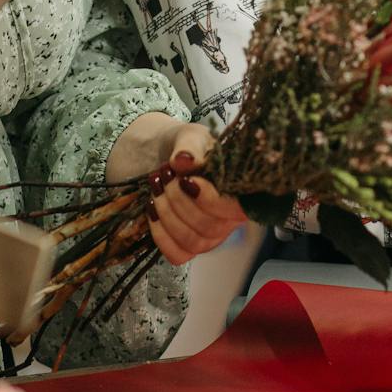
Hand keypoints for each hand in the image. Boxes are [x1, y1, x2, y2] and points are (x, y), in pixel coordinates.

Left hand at [145, 123, 246, 265]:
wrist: (158, 153)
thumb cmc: (184, 147)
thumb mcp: (190, 136)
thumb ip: (189, 145)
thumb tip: (184, 160)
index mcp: (239, 191)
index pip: (236, 209)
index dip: (211, 201)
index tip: (187, 180)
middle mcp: (229, 219)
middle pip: (210, 227)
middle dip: (179, 201)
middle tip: (164, 175)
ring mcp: (208, 237)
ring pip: (193, 242)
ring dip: (167, 215)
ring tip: (155, 187)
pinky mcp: (186, 247)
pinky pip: (178, 255)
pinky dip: (161, 235)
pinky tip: (152, 211)